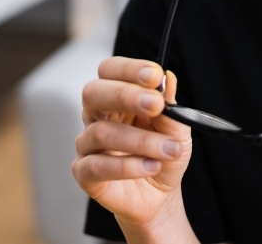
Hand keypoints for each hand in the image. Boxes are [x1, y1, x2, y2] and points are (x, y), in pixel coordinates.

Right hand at [72, 57, 192, 226]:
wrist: (160, 193)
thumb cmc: (165, 153)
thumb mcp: (177, 129)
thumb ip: (170, 107)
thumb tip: (168, 78)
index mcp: (118, 97)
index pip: (110, 70)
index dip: (129, 69)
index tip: (155, 75)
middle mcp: (97, 116)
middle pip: (93, 92)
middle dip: (125, 94)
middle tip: (155, 104)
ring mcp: (87, 144)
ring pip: (102, 132)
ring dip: (141, 140)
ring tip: (170, 150)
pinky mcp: (84, 173)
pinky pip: (97, 166)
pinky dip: (129, 166)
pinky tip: (151, 166)